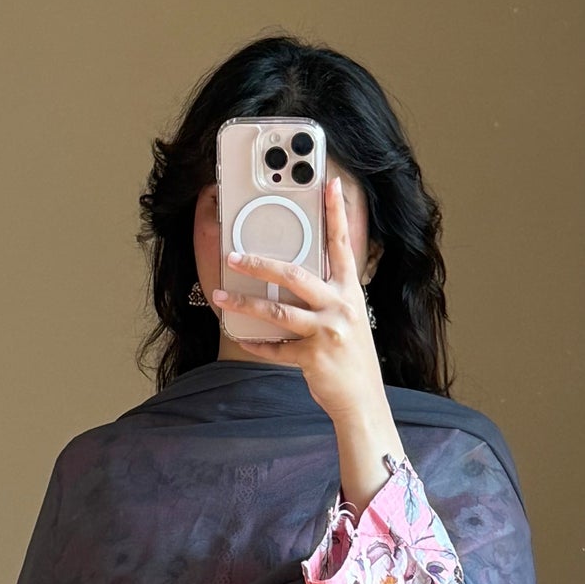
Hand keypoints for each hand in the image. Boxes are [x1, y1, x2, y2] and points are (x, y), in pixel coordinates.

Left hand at [213, 176, 400, 507]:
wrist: (363, 401)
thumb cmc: (351, 356)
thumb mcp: (348, 318)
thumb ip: (327, 294)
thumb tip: (293, 274)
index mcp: (350, 292)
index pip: (342, 244)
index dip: (336, 212)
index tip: (328, 183)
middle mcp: (341, 307)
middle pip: (295, 276)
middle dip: (261, 263)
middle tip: (234, 255)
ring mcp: (328, 332)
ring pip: (278, 312)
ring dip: (245, 304)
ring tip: (221, 298)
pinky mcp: (313, 357)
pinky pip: (275, 348)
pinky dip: (257, 344)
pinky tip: (243, 339)